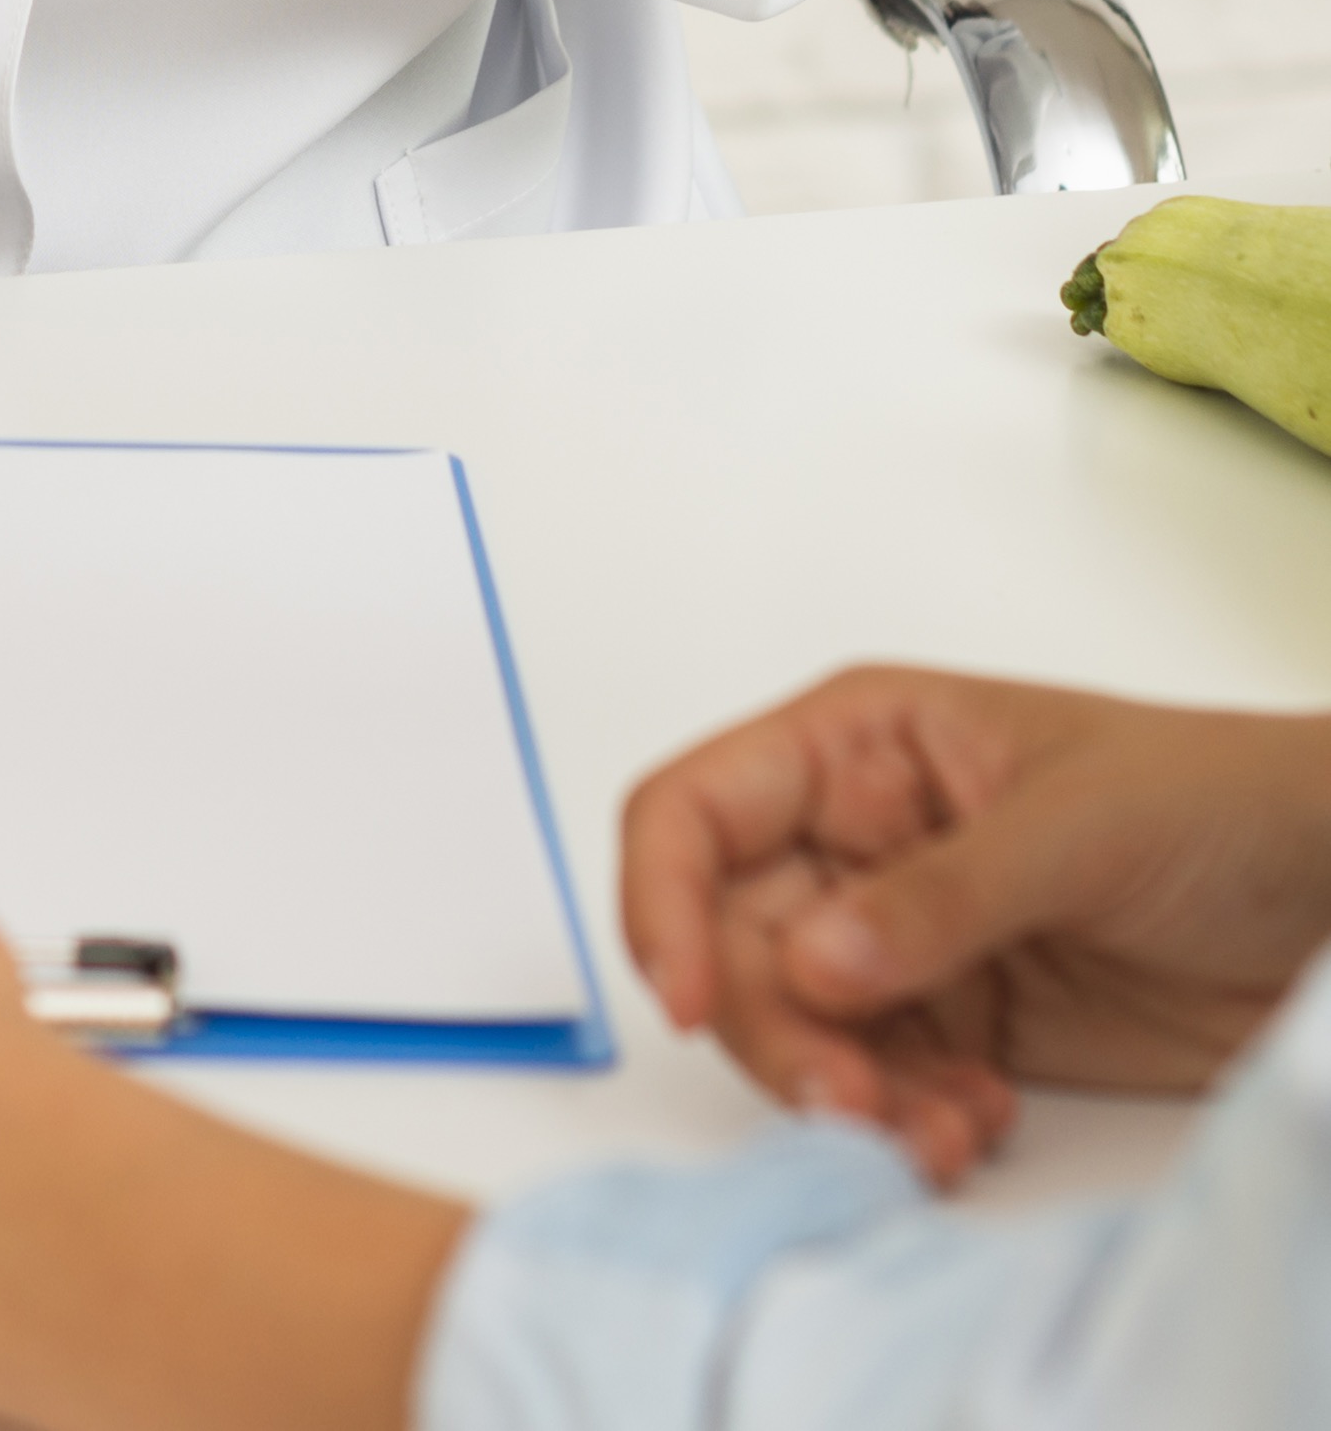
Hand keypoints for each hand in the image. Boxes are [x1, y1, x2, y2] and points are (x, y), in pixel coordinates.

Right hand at [622, 668, 1330, 1181]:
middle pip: (736, 944)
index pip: (697, 813)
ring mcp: (906, 939)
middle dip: (778, 1033)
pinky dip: (910, 1124)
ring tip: (936, 1133)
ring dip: (848, 1095)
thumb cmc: (1218, 802)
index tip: (686, 1002)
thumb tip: (811, 963)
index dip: (663, 900)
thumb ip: (938, 898)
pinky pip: (883, 1085)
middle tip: (849, 1105)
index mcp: (854, 747)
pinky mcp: (962, 1026)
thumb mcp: (1075, 828)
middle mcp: (854, 840)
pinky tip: (976, 1127)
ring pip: (803, 1030)